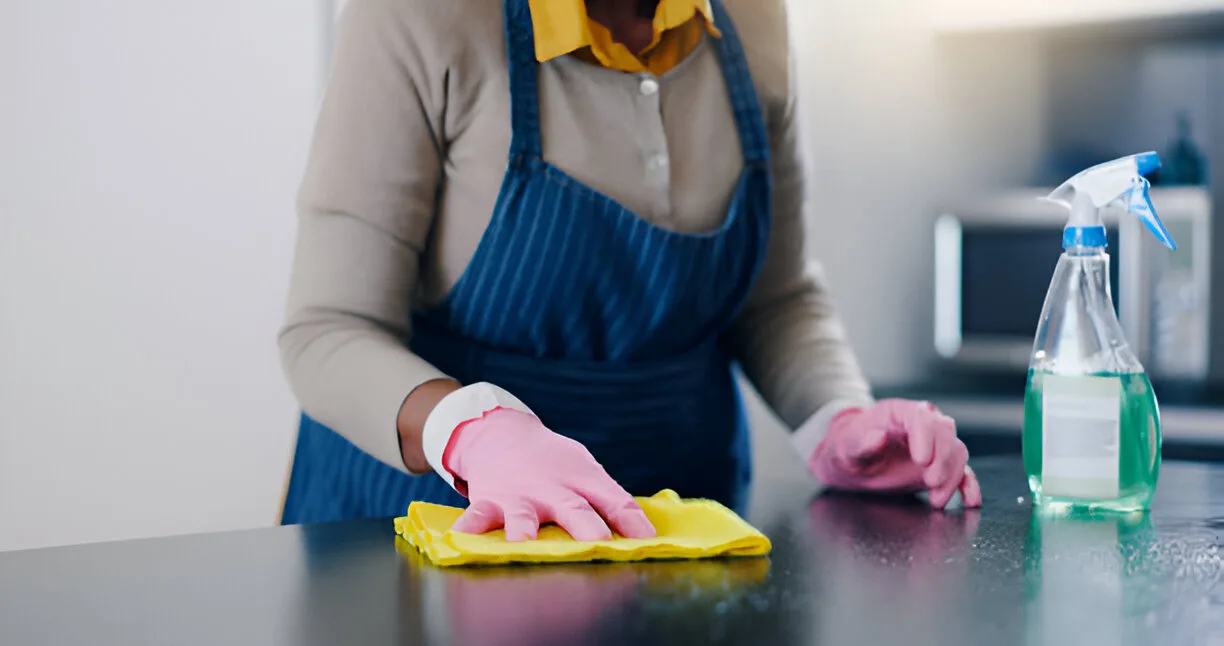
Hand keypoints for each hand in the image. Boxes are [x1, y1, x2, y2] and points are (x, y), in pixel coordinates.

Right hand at [443, 407, 657, 541]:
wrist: (501, 435)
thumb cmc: (552, 463)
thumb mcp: (584, 471)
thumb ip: (610, 500)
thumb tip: (644, 533)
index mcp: (583, 480)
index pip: (614, 500)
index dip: (631, 521)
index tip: (646, 542)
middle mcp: (553, 490)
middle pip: (574, 509)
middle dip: (586, 529)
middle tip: (597, 545)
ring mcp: (519, 496)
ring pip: (523, 516)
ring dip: (524, 530)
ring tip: (524, 543)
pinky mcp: (489, 500)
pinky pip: (478, 515)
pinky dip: (470, 526)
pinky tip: (464, 537)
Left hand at [806, 399, 981, 508]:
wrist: (852, 463)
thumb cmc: (847, 449)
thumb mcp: (845, 447)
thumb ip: (860, 442)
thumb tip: (878, 436)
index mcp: (899, 412)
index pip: (921, 418)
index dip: (925, 437)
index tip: (921, 461)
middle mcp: (922, 424)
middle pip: (945, 433)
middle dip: (942, 459)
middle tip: (930, 482)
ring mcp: (934, 445)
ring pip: (956, 452)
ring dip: (952, 476)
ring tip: (937, 499)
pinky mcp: (940, 465)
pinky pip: (962, 471)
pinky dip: (968, 485)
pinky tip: (969, 500)